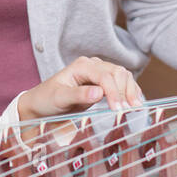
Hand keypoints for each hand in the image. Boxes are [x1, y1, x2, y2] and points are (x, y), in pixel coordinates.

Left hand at [17, 55, 145, 122]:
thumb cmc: (47, 100)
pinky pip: (122, 83)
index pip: (104, 76)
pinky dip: (130, 91)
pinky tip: (134, 102)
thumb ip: (78, 95)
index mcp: (81, 65)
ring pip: (123, 76)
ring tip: (135, 108)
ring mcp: (99, 72)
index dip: (114, 92)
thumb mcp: (59, 99)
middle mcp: (93, 65)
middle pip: (118, 73)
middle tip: (129, 110)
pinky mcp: (103, 82)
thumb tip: (99, 93)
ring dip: (131, 90)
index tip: (118, 110)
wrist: (42, 104)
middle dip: (125, 91)